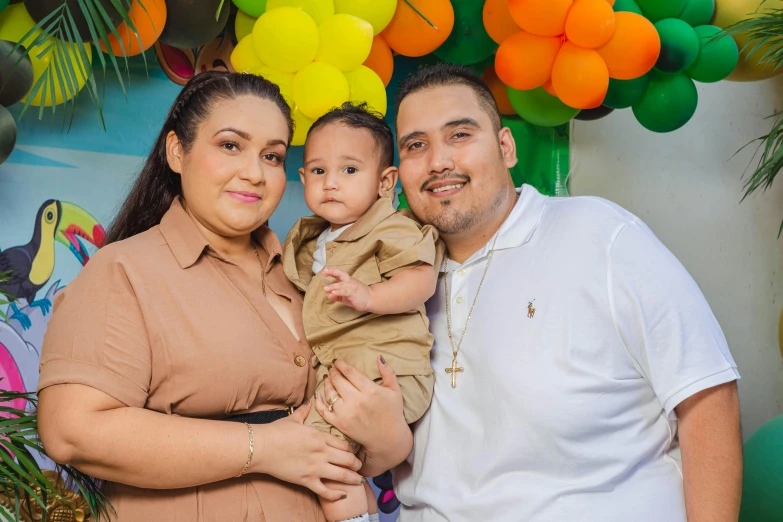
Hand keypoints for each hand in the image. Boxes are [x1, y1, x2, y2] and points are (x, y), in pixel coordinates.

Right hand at [251, 402, 363, 500]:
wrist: (261, 447)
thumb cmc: (276, 432)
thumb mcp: (293, 419)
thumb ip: (304, 412)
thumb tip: (310, 402)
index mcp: (320, 436)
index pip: (344, 444)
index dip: (352, 449)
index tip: (355, 452)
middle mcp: (322, 452)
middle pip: (348, 459)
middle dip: (357, 464)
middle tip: (361, 467)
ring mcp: (315, 467)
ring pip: (342, 475)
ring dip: (353, 479)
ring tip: (359, 481)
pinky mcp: (306, 480)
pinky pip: (325, 491)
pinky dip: (336, 495)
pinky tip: (343, 495)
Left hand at [314, 358, 411, 474]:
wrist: (388, 439)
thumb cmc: (392, 413)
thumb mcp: (395, 391)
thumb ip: (388, 372)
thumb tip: (379, 357)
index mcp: (370, 390)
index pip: (350, 372)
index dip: (341, 364)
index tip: (337, 361)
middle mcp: (356, 400)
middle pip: (338, 380)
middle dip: (333, 372)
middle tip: (331, 369)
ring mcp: (346, 413)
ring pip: (330, 393)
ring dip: (327, 383)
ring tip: (327, 379)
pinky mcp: (340, 424)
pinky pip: (324, 411)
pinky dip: (319, 401)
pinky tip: (319, 394)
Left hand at [322, 268, 371, 310]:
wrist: (371, 298)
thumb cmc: (358, 296)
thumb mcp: (345, 296)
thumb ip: (337, 296)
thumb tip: (329, 295)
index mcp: (347, 280)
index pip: (339, 274)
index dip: (331, 272)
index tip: (324, 271)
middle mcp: (349, 281)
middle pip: (340, 274)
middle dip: (332, 272)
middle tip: (324, 272)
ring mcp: (352, 286)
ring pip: (341, 284)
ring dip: (333, 286)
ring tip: (325, 288)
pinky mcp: (353, 292)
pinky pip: (345, 291)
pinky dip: (338, 292)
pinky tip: (333, 293)